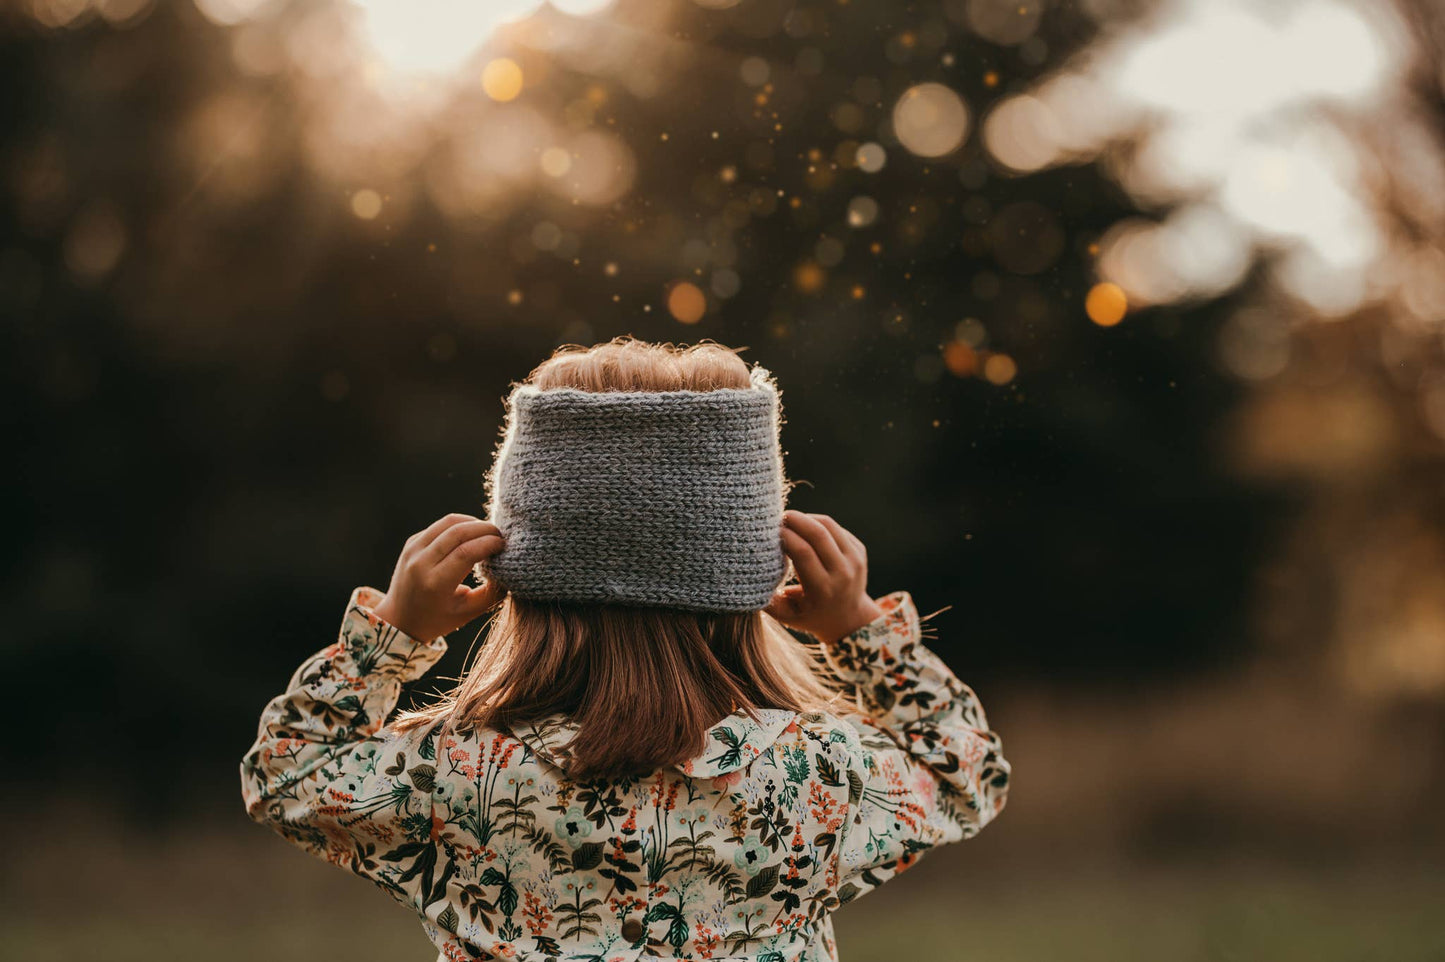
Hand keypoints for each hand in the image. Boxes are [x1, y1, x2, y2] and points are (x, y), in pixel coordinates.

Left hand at [371, 513, 507, 640]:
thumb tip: (511, 570)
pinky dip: (459, 526)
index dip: (489, 543)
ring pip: (448, 523)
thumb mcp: (469, 612)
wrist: (399, 620)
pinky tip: (471, 535)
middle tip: (500, 535)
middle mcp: (420, 564)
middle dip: (484, 528)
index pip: (466, 552)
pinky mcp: (411, 543)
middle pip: (457, 532)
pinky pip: (439, 526)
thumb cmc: (438, 620)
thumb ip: (493, 593)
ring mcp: (412, 551)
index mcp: (435, 584)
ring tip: (488, 533)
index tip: (504, 545)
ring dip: (472, 523)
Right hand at [765, 510, 884, 644]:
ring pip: (828, 525)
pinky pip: (836, 528)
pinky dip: (818, 524)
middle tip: (778, 517)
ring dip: (806, 518)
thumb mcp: (786, 615)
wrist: (849, 619)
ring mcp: (855, 560)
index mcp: (823, 590)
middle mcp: (843, 573)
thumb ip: (766, 599)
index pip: (803, 552)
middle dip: (795, 519)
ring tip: (790, 521)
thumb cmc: (810, 616)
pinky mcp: (860, 551)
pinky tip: (805, 529)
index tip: (768, 532)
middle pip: (818, 533)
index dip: (784, 535)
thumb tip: (746, 577)